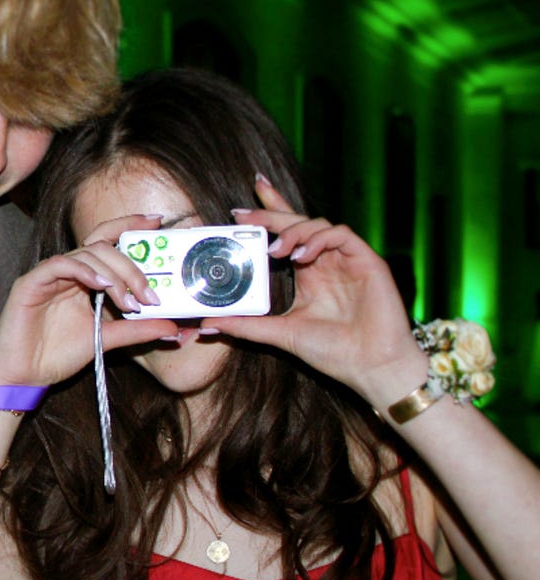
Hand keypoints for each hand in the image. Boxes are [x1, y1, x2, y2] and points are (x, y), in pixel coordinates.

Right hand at [0, 215, 177, 386]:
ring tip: (128, 301)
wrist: (24, 376)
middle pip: (102, 246)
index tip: (158, 222)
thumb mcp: (107, 339)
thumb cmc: (57, 355)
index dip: (130, 226)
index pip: (107, 241)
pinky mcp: (31, 283)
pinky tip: (100, 286)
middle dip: (131, 267)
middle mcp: (66, 271)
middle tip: (150, 294)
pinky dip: (83, 271)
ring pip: (85, 253)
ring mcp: (48, 275)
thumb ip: (137, 329)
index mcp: (83, 278)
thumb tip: (173, 327)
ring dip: (113, 274)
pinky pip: (59, 264)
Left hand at [200, 183, 426, 405]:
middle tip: (244, 214)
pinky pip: (342, 235)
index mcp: (307, 273)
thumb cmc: (333, 351)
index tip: (236, 213)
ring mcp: (347, 260)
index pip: (285, 236)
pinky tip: (303, 255)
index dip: (266, 217)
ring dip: (294, 231)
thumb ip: (245, 326)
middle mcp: (326, 262)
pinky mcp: (368, 261)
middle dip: (271, 212)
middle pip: (298, 223)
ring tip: (275, 250)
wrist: (371, 367)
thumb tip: (206, 324)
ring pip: (318, 224)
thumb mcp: (280, 334)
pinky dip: (320, 239)